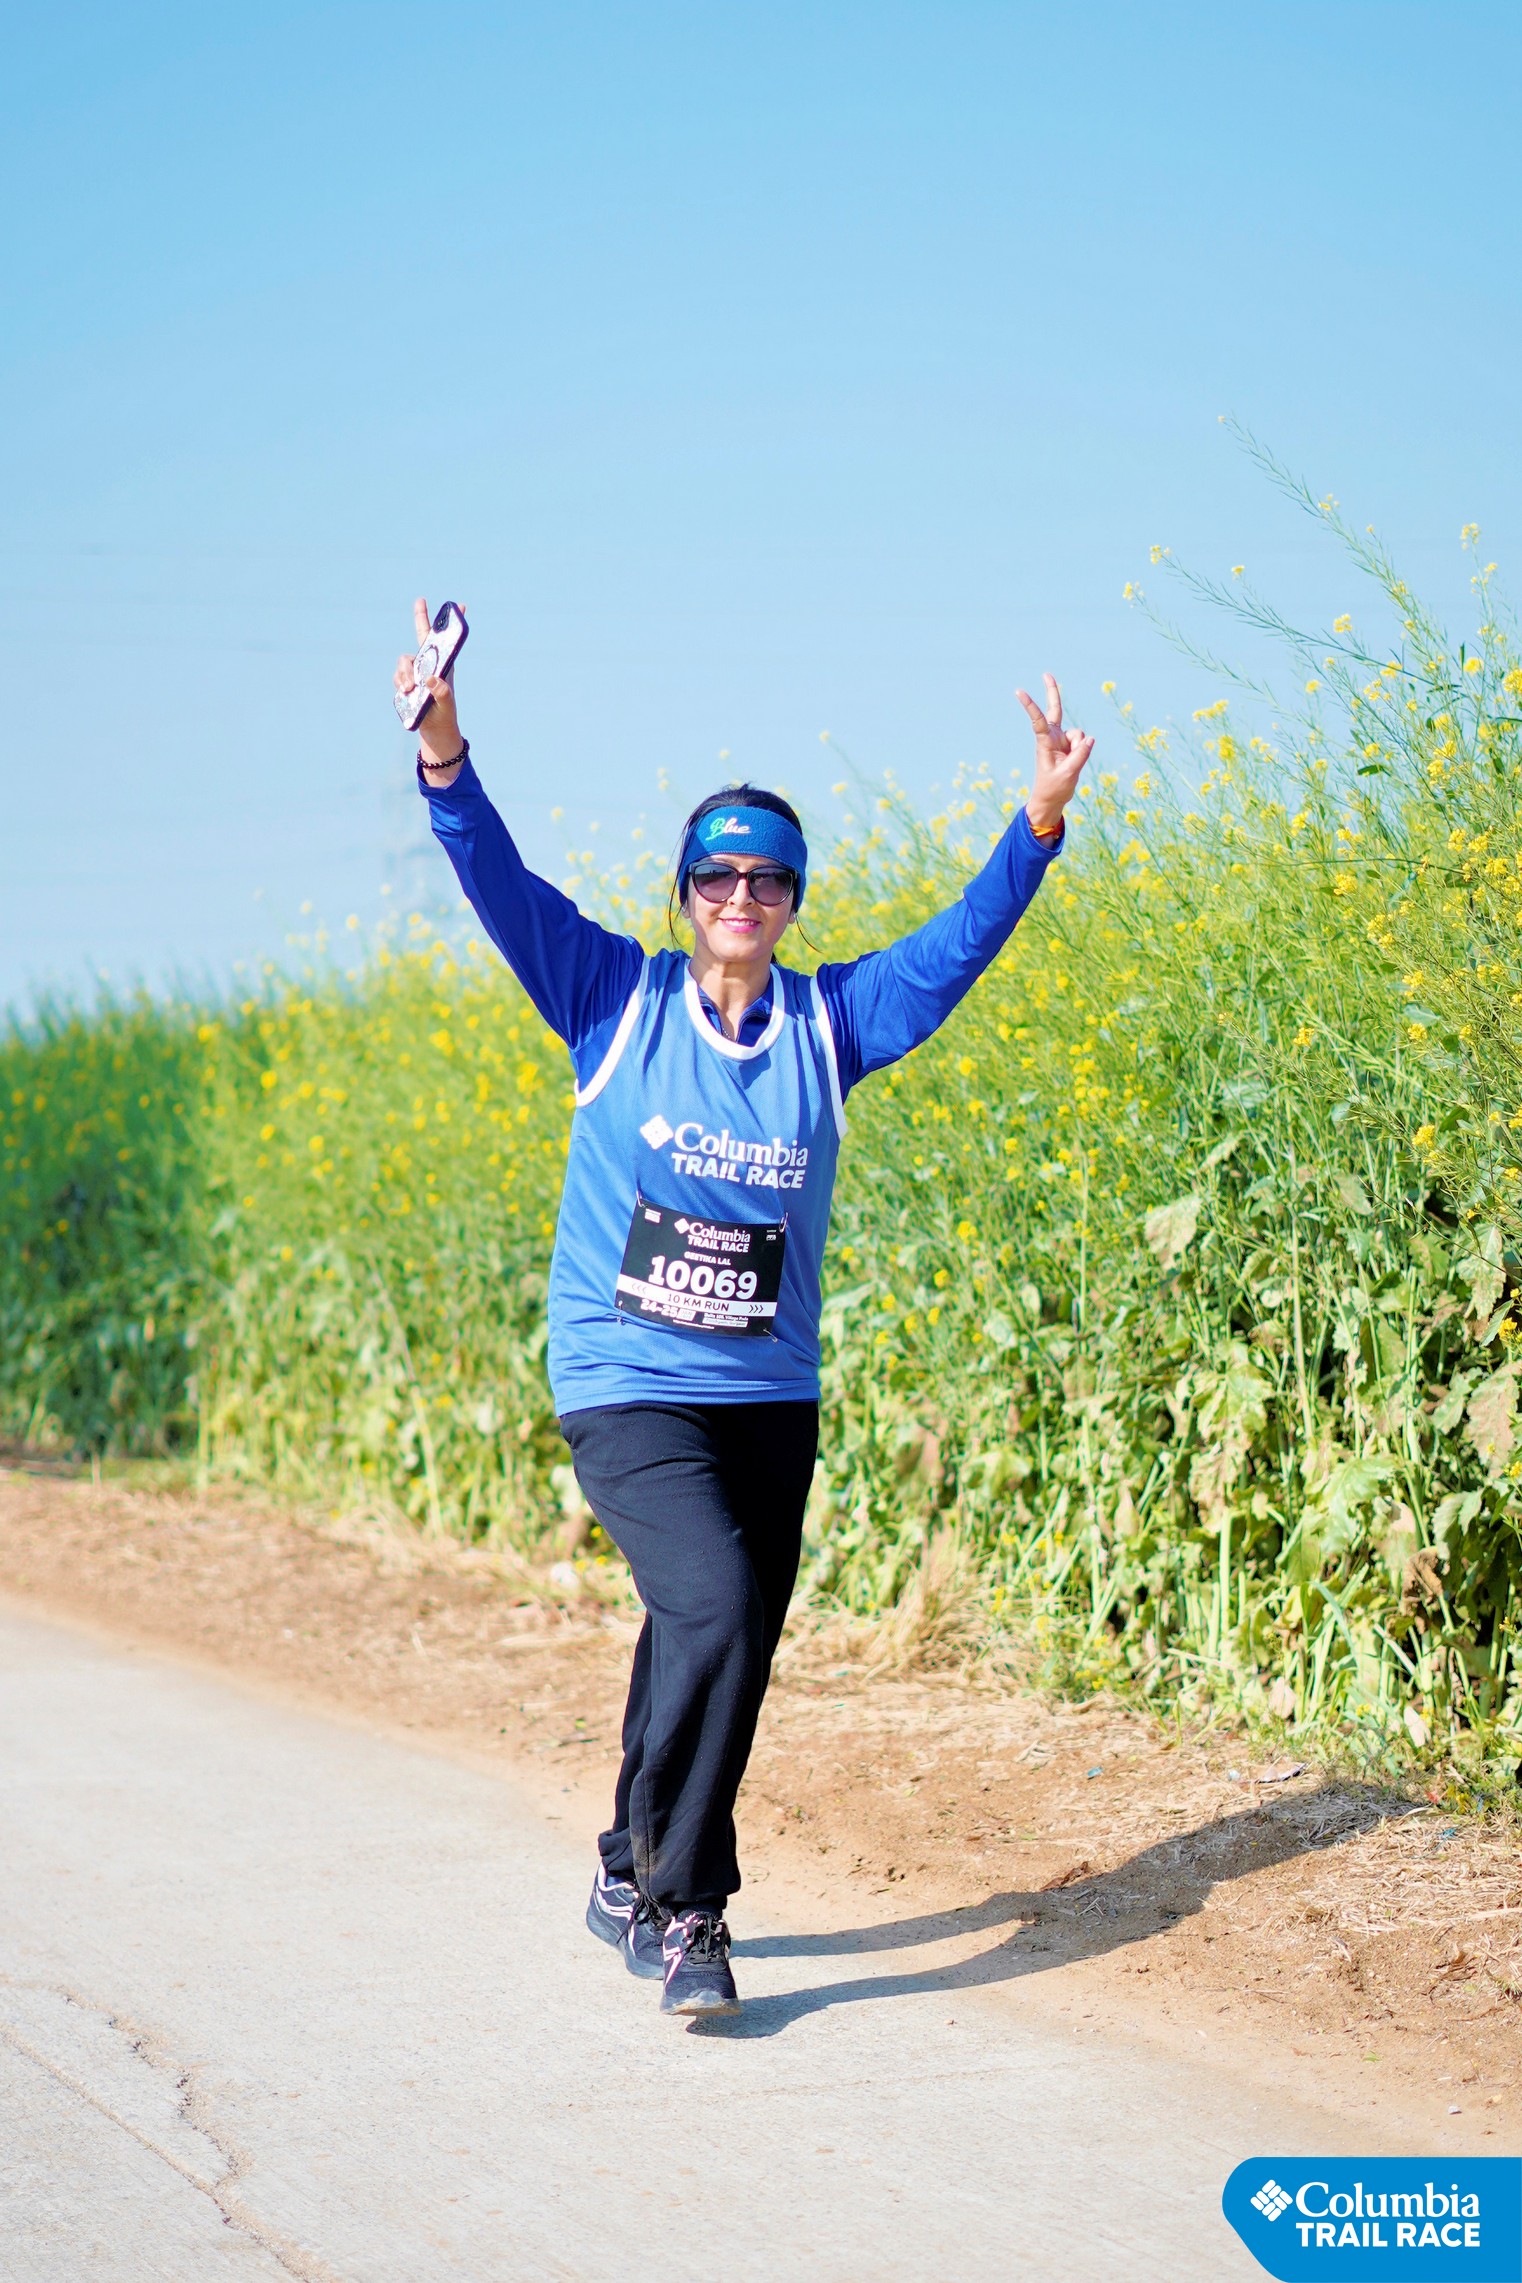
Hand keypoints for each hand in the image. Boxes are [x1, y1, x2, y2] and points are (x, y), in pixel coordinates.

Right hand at [394, 596, 465, 775]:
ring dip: (404, 672)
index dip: (450, 624)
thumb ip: (442, 693)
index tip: (460, 605)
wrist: (433, 729)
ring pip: (404, 661)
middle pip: (421, 636)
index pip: (446, 641)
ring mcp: (415, 672)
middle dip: (421, 617)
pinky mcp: (405, 681)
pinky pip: (397, 675)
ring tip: (410, 688)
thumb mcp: (446, 704)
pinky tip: (405, 692)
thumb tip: (431, 680)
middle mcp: (429, 664)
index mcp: (444, 666)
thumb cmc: (444, 714)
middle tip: (421, 599)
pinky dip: (399, 681)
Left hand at [1016, 674, 1092, 838]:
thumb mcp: (1068, 775)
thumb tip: (1091, 738)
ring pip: (1079, 733)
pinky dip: (1084, 749)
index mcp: (1044, 743)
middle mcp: (1052, 737)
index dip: (1030, 705)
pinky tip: (1074, 761)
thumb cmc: (1054, 788)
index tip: (1019, 691)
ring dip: (1080, 746)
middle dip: (1053, 692)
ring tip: (1070, 763)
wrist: (1052, 798)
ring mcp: (1061, 740)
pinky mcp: (1070, 745)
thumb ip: (1080, 756)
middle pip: (1055, 710)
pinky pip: (1084, 741)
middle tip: (1046, 674)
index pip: (1038, 720)